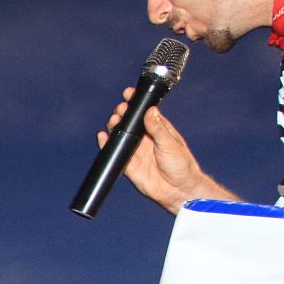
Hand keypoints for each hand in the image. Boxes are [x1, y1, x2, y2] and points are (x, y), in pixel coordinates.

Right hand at [98, 91, 213, 213]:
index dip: (135, 102)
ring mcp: (135, 150)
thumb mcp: (170, 143)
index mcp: (157, 129)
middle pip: (128, 121)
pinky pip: (114, 153)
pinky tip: (102, 137)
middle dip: (122, 113)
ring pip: (120, 135)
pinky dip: (106, 145)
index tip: (128, 93)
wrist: (177, 190)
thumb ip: (158, 128)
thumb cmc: (181, 165)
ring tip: (113, 121)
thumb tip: (150, 110)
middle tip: (121, 110)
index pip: (143, 112)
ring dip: (114, 126)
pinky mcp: (128, 164)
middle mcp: (144, 138)